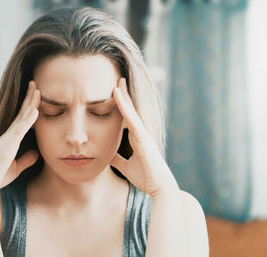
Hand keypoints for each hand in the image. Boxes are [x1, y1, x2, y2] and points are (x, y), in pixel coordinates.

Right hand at [0, 80, 40, 193]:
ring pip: (22, 117)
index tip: (34, 96)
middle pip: (21, 113)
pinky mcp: (8, 145)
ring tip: (37, 89)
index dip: (28, 107)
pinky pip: (20, 129)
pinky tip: (36, 110)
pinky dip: (29, 119)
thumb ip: (25, 160)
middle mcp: (8, 136)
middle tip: (35, 84)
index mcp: (9, 140)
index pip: (21, 120)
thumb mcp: (15, 168)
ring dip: (30, 103)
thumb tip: (37, 153)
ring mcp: (8, 139)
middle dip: (29, 98)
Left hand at [110, 78, 178, 197]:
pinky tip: (117, 94)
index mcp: (137, 138)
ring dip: (124, 95)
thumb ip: (118, 159)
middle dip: (124, 94)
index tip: (114, 93)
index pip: (127, 117)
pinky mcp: (143, 137)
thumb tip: (107, 155)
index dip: (122, 105)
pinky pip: (131, 118)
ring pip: (132, 110)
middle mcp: (141, 132)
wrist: (159, 188)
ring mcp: (143, 133)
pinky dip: (124, 105)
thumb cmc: (146, 177)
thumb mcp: (126, 167)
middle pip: (131, 109)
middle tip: (118, 79)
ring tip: (118, 80)